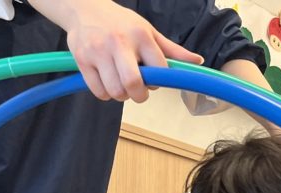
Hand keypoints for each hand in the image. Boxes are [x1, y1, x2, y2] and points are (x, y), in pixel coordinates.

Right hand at [45, 0, 203, 101]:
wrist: (85, 8)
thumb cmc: (121, 23)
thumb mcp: (148, 31)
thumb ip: (172, 50)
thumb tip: (197, 61)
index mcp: (141, 35)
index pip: (158, 69)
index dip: (158, 82)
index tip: (153, 80)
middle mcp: (119, 42)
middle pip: (133, 83)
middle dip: (139, 95)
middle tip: (138, 92)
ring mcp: (98, 51)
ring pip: (115, 91)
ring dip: (121, 95)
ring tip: (121, 84)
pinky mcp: (82, 60)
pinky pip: (98, 91)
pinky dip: (105, 94)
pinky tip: (107, 82)